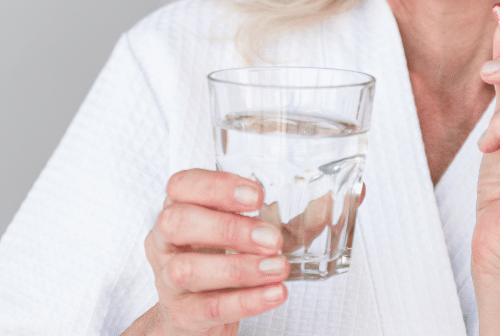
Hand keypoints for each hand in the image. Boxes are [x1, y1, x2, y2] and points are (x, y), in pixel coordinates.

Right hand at [131, 169, 288, 335]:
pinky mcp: (183, 314)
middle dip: (227, 228)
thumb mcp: (245, 235)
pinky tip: (273, 294)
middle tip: (271, 239)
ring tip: (278, 268)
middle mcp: (165, 241)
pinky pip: (209, 306)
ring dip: (239, 268)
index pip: (181, 185)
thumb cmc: (220, 261)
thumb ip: (287, 219)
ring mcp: (168, 279)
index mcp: (178, 209)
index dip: (216, 186)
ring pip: (188, 269)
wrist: (194, 314)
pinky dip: (246, 301)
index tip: (257, 195)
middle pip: (177, 222)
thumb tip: (334, 201)